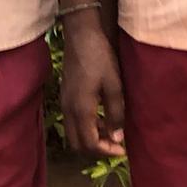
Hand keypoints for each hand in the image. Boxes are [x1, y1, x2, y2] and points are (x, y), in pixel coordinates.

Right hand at [61, 15, 125, 157]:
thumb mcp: (114, 86)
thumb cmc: (100, 58)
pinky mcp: (65, 95)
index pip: (89, 144)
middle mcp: (68, 109)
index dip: (106, 151)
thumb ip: (116, 114)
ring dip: (90, 137)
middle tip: (115, 144)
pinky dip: (85, 126)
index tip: (122, 150)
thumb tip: (117, 138)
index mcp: (81, 109)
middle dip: (96, 149)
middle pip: (77, 144)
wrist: (81, 35)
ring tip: (110, 130)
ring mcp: (64, 102)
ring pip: (73, 133)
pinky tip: (100, 116)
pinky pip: (72, 121)